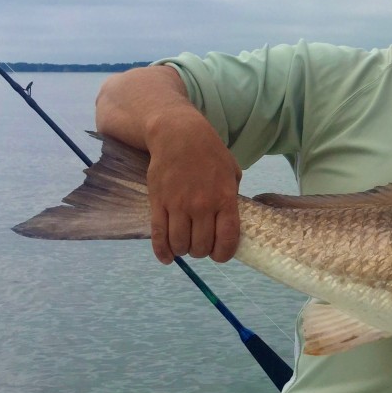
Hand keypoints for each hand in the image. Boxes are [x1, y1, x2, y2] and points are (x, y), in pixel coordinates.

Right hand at [144, 110, 242, 264]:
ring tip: (185, 244)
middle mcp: (203, 206)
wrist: (179, 135)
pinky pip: (159, 236)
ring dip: (183, 250)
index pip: (227, 239)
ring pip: (180, 244)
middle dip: (202, 251)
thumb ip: (232, 197)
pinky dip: (163, 251)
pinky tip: (167, 257)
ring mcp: (179, 206)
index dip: (224, 254)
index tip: (220, 255)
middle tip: (200, 244)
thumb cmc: (210, 152)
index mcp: (225, 198)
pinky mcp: (159, 203)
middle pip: (202, 246)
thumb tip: (230, 220)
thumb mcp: (232, 172)